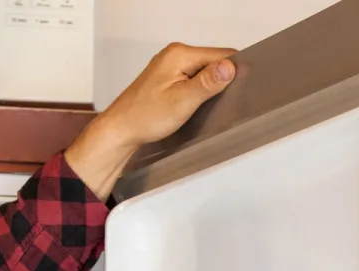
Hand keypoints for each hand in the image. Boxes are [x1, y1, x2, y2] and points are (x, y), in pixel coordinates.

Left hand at [65, 44, 236, 198]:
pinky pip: (193, 78)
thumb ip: (208, 82)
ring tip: (200, 105)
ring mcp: (170, 65)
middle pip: (213, 62)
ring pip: (204, 72)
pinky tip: (192, 105)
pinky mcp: (169, 77)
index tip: (237, 89)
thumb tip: (229, 67)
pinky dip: (198, 91)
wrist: (121, 129)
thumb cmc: (145, 117)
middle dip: (220, 81)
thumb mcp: (183, 101)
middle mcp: (174, 55)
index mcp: (179, 54)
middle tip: (215, 102)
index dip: (233, 72)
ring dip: (209, 88)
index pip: (221, 55)